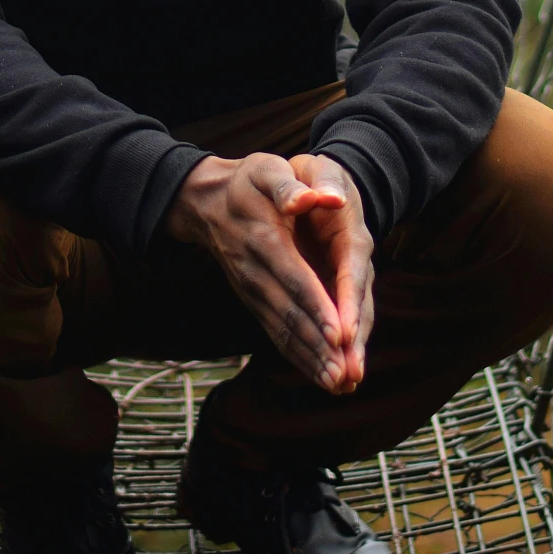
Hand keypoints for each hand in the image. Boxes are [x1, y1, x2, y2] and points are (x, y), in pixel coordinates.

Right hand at [164, 152, 375, 393]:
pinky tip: (319, 375)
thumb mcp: (268, 169)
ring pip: (283, 330)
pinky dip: (298, 356)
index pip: (295, 278)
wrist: (209, 201)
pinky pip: (277, 333)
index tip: (339, 334)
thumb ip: (289, 185)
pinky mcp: (255, 302)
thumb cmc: (251, 180)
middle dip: (317, 345)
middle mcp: (256, 271)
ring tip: (336, 384)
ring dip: (309, 359)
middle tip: (343, 374)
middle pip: (290, 313)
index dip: (317, 306)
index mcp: (265, 238)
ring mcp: (253, 290)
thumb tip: (315, 199)